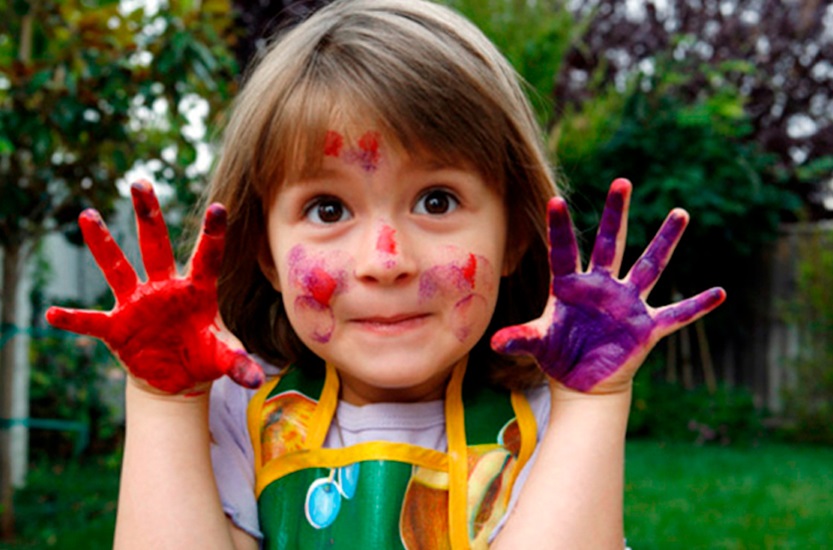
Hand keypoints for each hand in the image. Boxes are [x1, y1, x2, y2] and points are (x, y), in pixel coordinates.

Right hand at [45, 180, 263, 394]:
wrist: (177, 376)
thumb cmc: (203, 356)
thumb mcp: (223, 358)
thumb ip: (238, 363)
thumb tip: (255, 380)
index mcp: (197, 290)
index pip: (207, 257)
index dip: (213, 234)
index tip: (218, 207)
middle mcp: (165, 289)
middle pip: (156, 245)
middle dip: (149, 215)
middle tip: (140, 182)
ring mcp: (138, 304)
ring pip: (119, 268)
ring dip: (104, 244)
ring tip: (88, 215)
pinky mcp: (118, 327)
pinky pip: (92, 321)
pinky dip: (74, 319)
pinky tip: (53, 313)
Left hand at [491, 179, 724, 393]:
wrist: (582, 382)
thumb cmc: (558, 356)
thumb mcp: (537, 345)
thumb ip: (520, 339)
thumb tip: (495, 343)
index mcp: (571, 286)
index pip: (564, 251)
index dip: (560, 228)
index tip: (555, 199)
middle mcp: (602, 286)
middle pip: (610, 243)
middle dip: (616, 214)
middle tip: (621, 181)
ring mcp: (626, 304)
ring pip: (648, 266)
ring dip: (664, 241)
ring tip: (680, 212)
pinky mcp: (645, 327)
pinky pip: (676, 314)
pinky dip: (697, 306)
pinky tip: (720, 293)